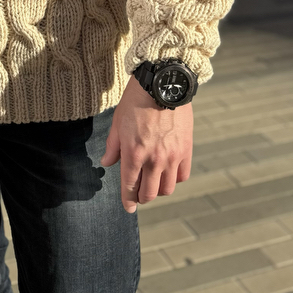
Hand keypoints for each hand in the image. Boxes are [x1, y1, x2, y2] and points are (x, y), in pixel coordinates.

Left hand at [100, 75, 192, 212]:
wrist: (162, 83)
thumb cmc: (136, 100)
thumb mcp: (118, 122)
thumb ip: (112, 146)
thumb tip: (106, 163)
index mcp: (134, 153)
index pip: (129, 186)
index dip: (128, 200)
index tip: (128, 208)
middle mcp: (154, 159)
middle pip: (149, 193)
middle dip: (142, 197)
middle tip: (138, 195)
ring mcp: (172, 156)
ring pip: (167, 188)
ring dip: (158, 190)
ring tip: (153, 182)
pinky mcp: (186, 150)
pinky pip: (182, 176)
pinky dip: (175, 178)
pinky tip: (168, 172)